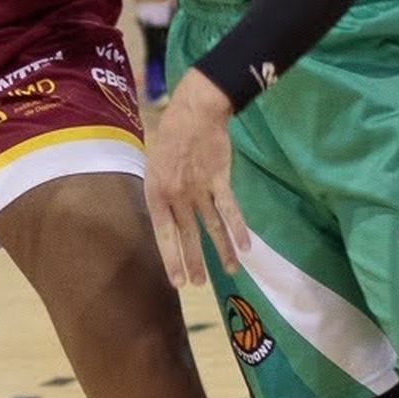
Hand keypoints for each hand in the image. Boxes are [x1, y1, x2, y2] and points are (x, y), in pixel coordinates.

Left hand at [144, 66, 248, 288]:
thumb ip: (159, 193)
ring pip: (212, 227)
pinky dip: (239, 229)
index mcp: (156, 193)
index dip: (171, 259)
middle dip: (194, 262)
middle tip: (199, 284)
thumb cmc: (169, 136)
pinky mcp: (220, 181)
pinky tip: (245, 248)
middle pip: (188, 236)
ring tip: (227, 273)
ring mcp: (200, 189)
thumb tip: (165, 217)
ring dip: (220, 251)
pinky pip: (230, 210)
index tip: (177, 282)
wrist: (194, 112)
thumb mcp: (152, 165)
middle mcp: (177, 196)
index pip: (163, 234)